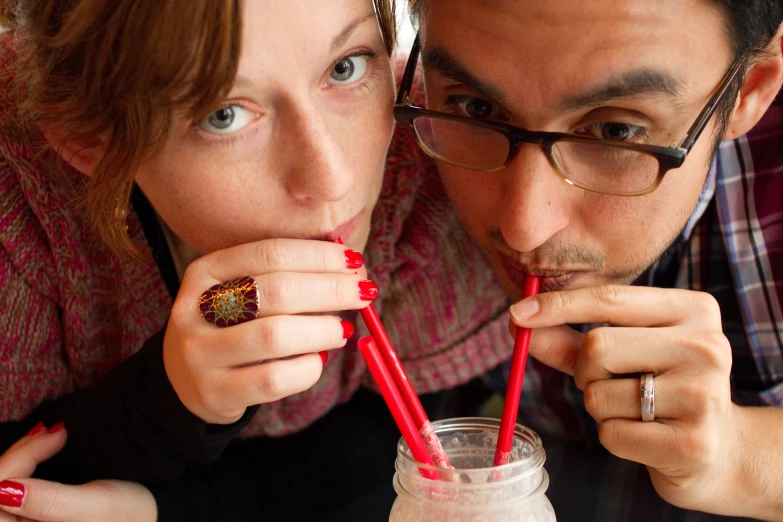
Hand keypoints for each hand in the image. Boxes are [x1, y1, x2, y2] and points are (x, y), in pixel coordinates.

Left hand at [0, 424, 155, 521]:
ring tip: (51, 434)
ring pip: (3, 484)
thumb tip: (4, 488)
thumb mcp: (97, 507)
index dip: (18, 460)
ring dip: (22, 455)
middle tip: (52, 430)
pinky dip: (25, 462)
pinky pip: (12, 486)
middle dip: (19, 454)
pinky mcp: (31, 516)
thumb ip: (50, 502)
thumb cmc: (132, 517)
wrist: (152, 519)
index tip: (56, 434)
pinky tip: (42, 447)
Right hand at [164, 238, 372, 423]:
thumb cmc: (232, 327)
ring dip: (322, 330)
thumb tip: (351, 269)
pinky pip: (273, 379)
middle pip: (278, 291)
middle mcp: (196, 308)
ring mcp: (201, 353)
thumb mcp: (243, 292)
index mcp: (206, 271)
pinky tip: (318, 361)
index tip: (355, 262)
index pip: (271, 253)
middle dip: (331, 290)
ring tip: (343, 330)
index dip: (320, 256)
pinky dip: (307, 368)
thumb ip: (287, 276)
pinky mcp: (215, 391)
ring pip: (275, 336)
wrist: (184, 382)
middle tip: (363, 292)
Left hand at [510, 284, 736, 513]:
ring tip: (637, 411)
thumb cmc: (658, 388)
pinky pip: (611, 434)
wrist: (718, 451)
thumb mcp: (620, 354)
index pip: (609, 298)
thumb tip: (518, 321)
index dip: (557, 305)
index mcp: (694, 309)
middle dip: (585, 371)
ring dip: (599, 407)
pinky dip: (613, 437)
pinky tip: (647, 437)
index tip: (517, 312)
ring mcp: (705, 395)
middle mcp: (707, 346)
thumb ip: (569, 338)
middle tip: (612, 383)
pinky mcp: (694, 442)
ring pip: (598, 393)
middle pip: (597, 346)